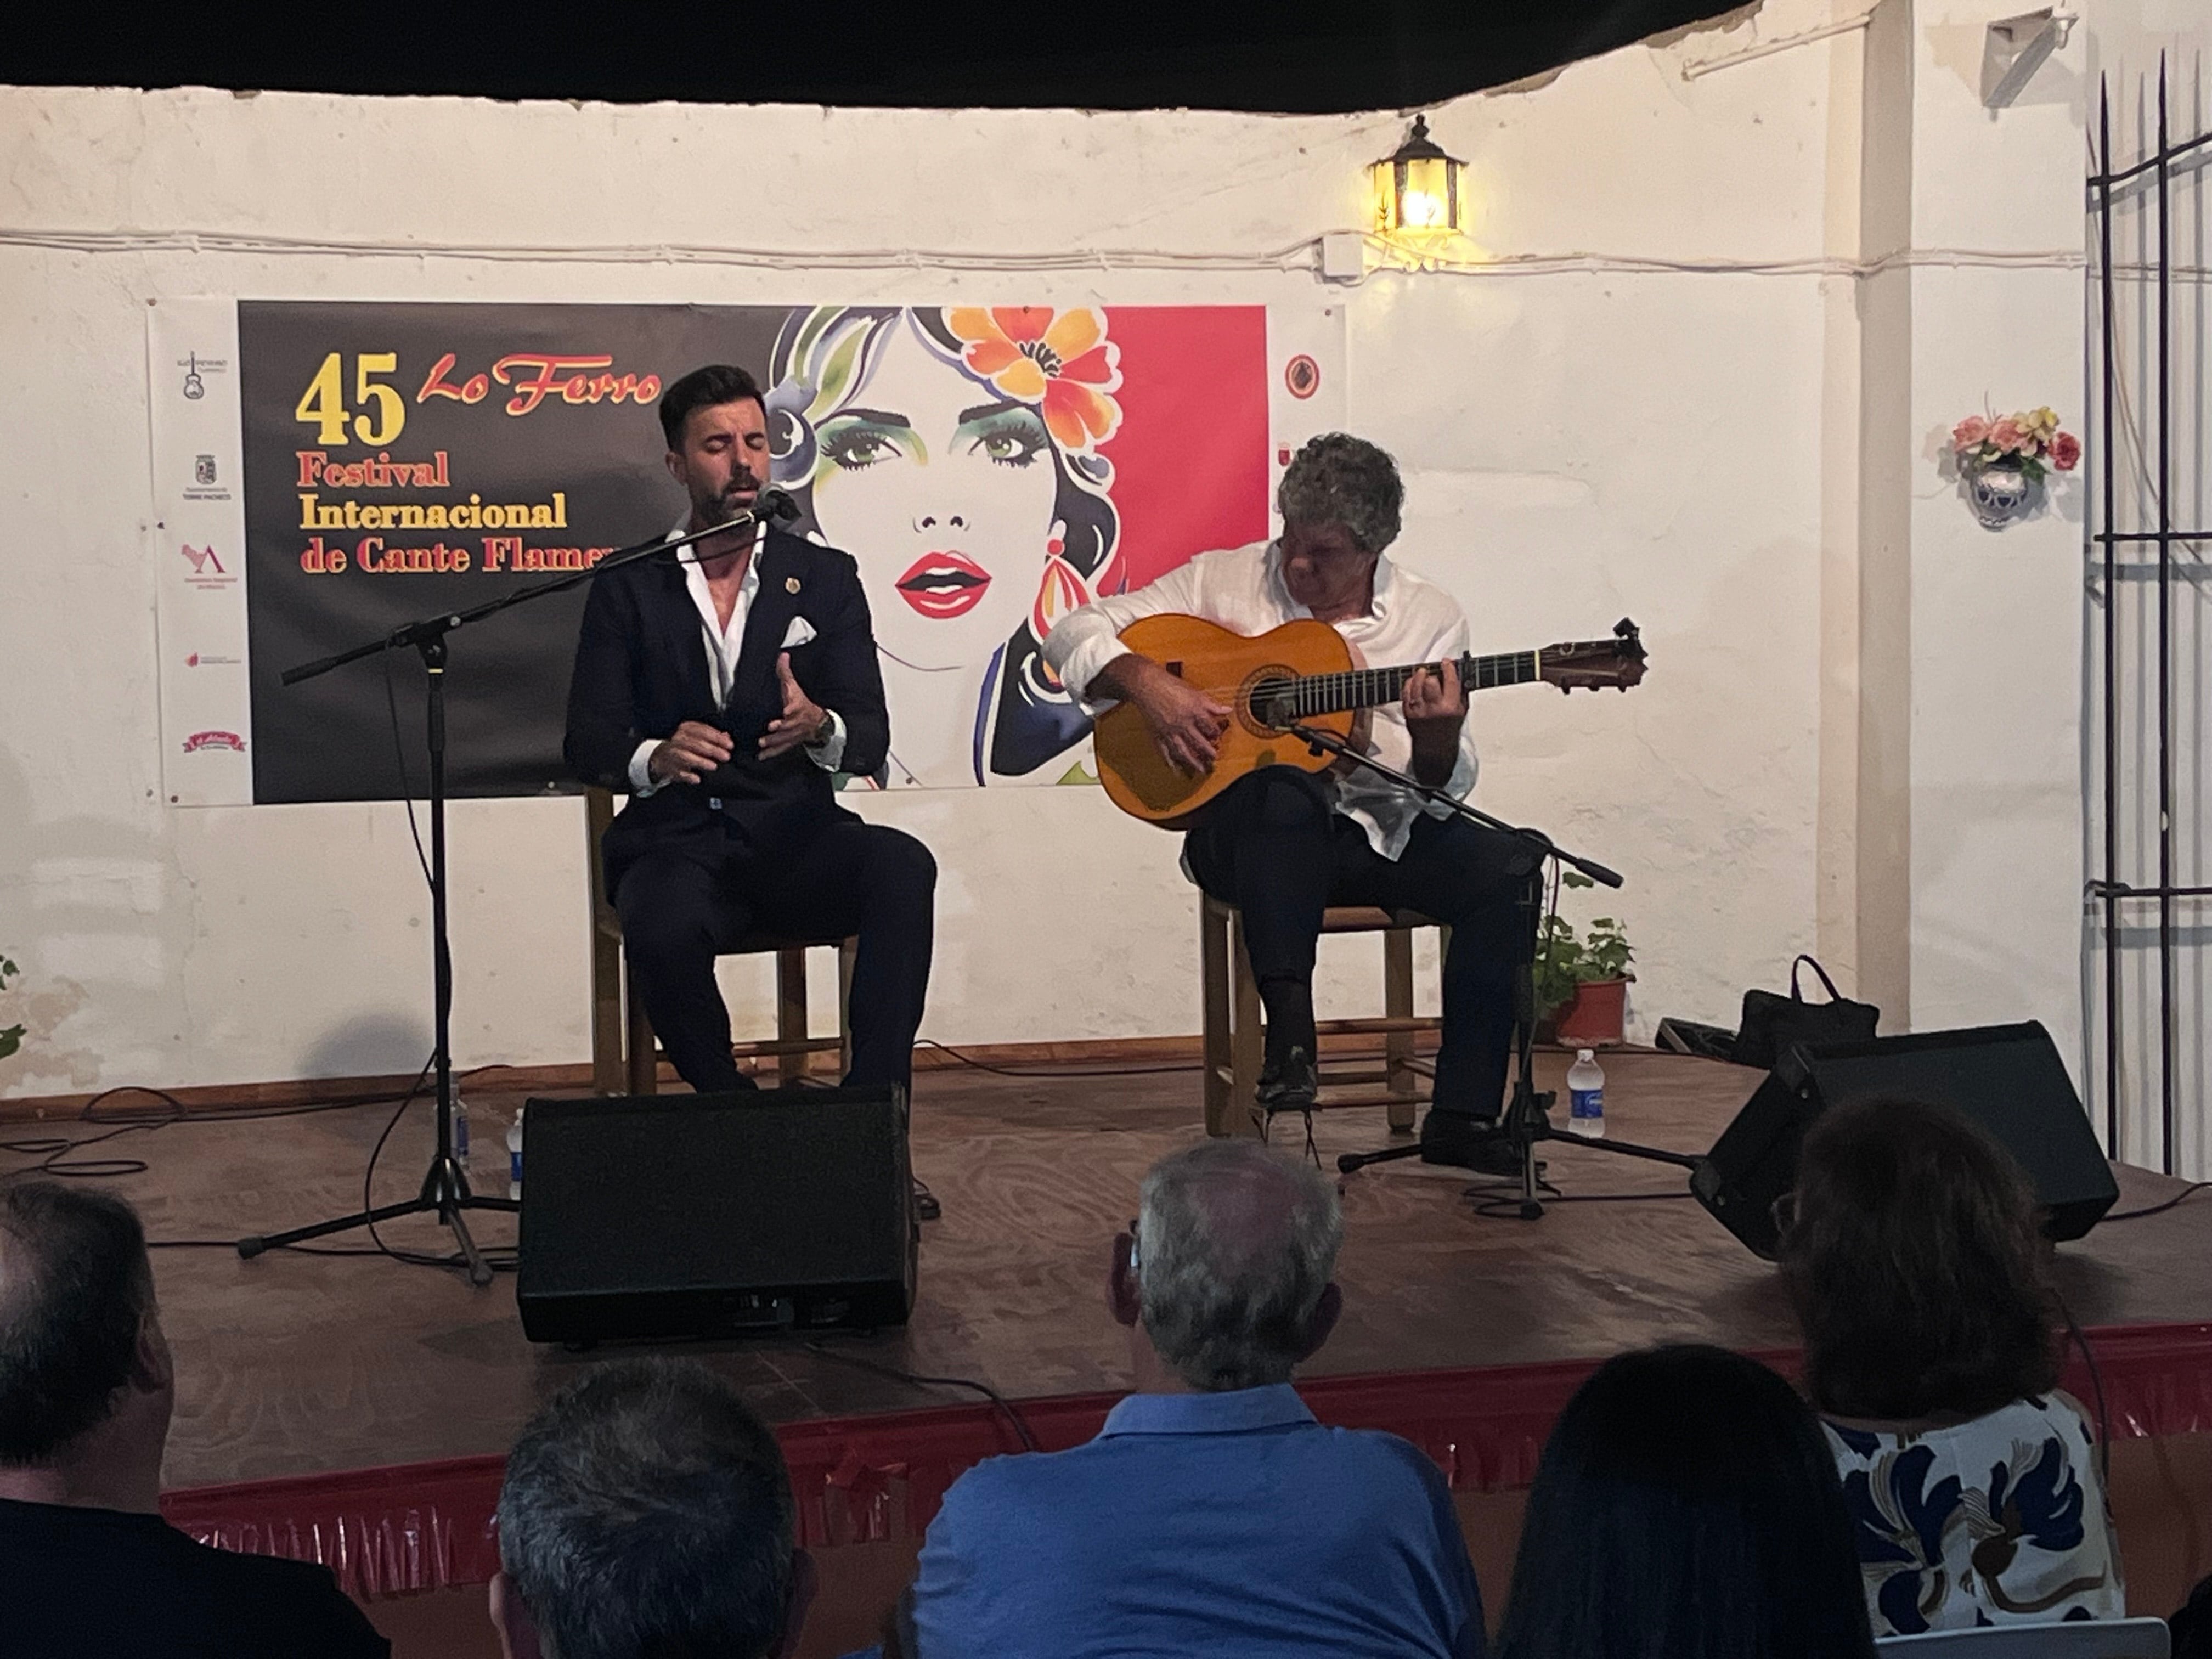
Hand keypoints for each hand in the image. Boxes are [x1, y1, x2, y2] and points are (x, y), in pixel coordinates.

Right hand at [649, 720, 733, 784]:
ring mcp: (672, 754)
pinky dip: (687, 775)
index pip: (703, 730)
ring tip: (713, 766)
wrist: (661, 757)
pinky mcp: (669, 768)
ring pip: (686, 757)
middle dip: (713, 750)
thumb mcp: (696, 737)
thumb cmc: (683, 746)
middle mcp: (678, 740)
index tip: (729, 745)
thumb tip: (727, 737)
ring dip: (700, 762)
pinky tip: (697, 778)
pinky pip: (678, 772)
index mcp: (686, 729)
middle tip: (726, 756)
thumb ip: (712, 736)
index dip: (717, 738)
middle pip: (696, 744)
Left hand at [759, 651, 829, 759]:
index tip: (785, 710)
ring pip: (784, 738)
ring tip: (761, 743)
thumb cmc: (801, 702)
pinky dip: (771, 753)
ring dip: (773, 741)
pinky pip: (781, 748)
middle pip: (788, 725)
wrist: (817, 722)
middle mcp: (795, 721)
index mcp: (797, 706)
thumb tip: (782, 655)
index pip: (795, 707)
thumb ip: (785, 672)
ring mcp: (793, 733)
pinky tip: (761, 756)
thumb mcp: (794, 686)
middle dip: (780, 727)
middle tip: (770, 728)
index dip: (791, 708)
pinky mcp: (790, 742)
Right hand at [1133, 662, 1231, 776]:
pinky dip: (1171, 762)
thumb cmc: (1170, 685)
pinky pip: (1165, 751)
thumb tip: (1228, 710)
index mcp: (1194, 712)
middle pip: (1198, 743)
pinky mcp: (1158, 734)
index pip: (1210, 728)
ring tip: (1200, 771)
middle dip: (1207, 753)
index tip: (1218, 737)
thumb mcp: (1194, 692)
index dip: (1216, 734)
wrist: (1146, 684)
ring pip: (1183, 751)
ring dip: (1192, 762)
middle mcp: (1183, 724)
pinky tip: (1176, 771)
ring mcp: (1169, 731)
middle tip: (1213, 760)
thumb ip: (1211, 704)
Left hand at [1402, 659, 1466, 734]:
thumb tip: (1459, 674)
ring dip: (1419, 676)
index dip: (1448, 668)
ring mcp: (1419, 710)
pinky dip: (1409, 685)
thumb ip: (1460, 691)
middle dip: (1432, 674)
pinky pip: (1406, 693)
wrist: (1435, 747)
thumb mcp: (1462, 710)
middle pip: (1430, 682)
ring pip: (1415, 685)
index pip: (1449, 681)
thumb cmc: (1449, 728)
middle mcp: (1434, 708)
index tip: (1446, 662)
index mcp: (1450, 707)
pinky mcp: (1408, 712)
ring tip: (1422, 673)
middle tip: (1433, 672)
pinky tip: (1414, 683)